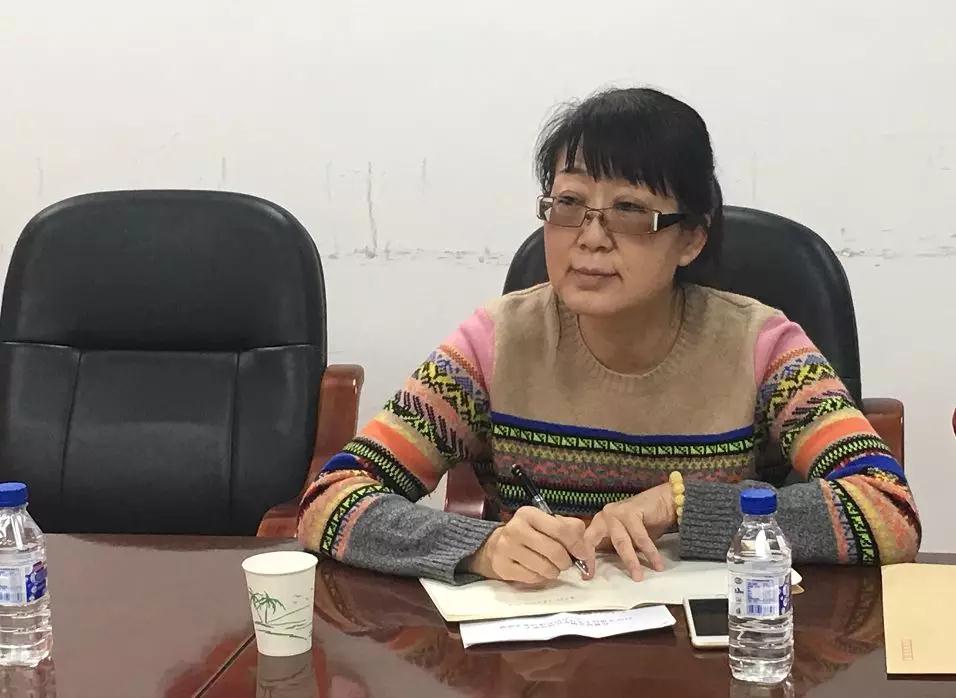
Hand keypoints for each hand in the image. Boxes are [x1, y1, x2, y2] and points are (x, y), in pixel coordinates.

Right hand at [466, 506, 594, 583]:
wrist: (498, 545)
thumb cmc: (530, 534)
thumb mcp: (548, 523)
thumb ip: (570, 529)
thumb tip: (585, 547)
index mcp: (529, 514)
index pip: (560, 529)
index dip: (576, 544)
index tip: (582, 554)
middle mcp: (515, 528)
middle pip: (554, 551)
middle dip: (566, 561)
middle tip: (566, 563)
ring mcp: (507, 548)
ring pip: (545, 567)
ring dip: (554, 571)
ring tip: (551, 567)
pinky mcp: (502, 566)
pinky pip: (533, 578)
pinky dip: (541, 578)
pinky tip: (537, 570)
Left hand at [583, 483, 675, 580]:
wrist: (663, 502)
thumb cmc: (644, 523)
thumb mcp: (626, 539)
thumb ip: (615, 549)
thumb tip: (605, 571)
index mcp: (599, 523)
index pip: (586, 542)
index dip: (587, 560)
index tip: (588, 577)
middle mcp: (604, 516)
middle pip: (596, 541)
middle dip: (596, 560)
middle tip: (607, 576)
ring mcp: (615, 512)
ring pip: (621, 542)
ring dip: (632, 562)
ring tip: (639, 577)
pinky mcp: (630, 511)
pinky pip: (640, 537)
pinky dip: (649, 552)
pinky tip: (657, 563)